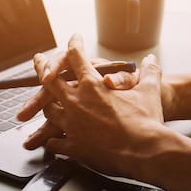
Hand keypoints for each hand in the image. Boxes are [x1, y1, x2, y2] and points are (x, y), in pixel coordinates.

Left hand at [24, 34, 164, 180]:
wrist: (145, 152)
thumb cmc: (147, 121)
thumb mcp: (149, 91)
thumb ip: (149, 72)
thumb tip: (151, 60)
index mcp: (93, 84)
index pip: (76, 56)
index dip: (74, 44)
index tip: (73, 39)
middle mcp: (77, 101)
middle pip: (50, 80)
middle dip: (42, 68)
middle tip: (38, 61)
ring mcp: (72, 124)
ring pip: (49, 110)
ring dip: (47, 105)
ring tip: (45, 102)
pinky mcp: (73, 146)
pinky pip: (54, 141)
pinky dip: (52, 139)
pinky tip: (52, 140)